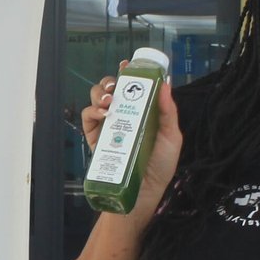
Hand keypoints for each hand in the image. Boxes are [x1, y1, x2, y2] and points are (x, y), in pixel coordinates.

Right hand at [82, 68, 182, 209]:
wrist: (140, 195)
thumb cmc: (159, 168)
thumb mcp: (171, 138)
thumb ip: (168, 112)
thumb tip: (165, 84)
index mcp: (142, 112)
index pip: (133, 87)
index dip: (128, 73)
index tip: (128, 64)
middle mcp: (123, 116)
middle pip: (111, 89)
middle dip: (111, 82)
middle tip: (117, 87)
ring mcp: (107, 126)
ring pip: (97, 98)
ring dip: (101, 94)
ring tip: (111, 102)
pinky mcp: (95, 138)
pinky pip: (87, 117)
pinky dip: (93, 111)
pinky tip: (104, 114)